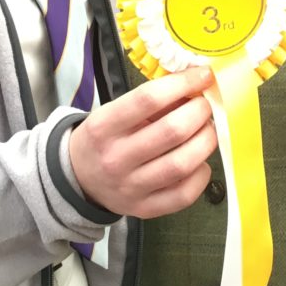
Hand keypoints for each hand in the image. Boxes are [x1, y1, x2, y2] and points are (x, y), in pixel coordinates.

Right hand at [68, 68, 217, 218]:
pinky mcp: (145, 209)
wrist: (78, 180)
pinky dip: (202, 174)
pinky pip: (185, 194)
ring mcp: (130, 188)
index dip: (183, 83)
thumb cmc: (105, 138)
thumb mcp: (114, 112)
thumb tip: (196, 85)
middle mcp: (115, 158)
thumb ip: (153, 101)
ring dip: (206, 141)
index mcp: (103, 126)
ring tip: (207, 130)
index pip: (148, 98)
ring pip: (182, 163)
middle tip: (206, 106)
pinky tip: (199, 161)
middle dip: (200, 112)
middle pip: (172, 130)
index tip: (203, 75)